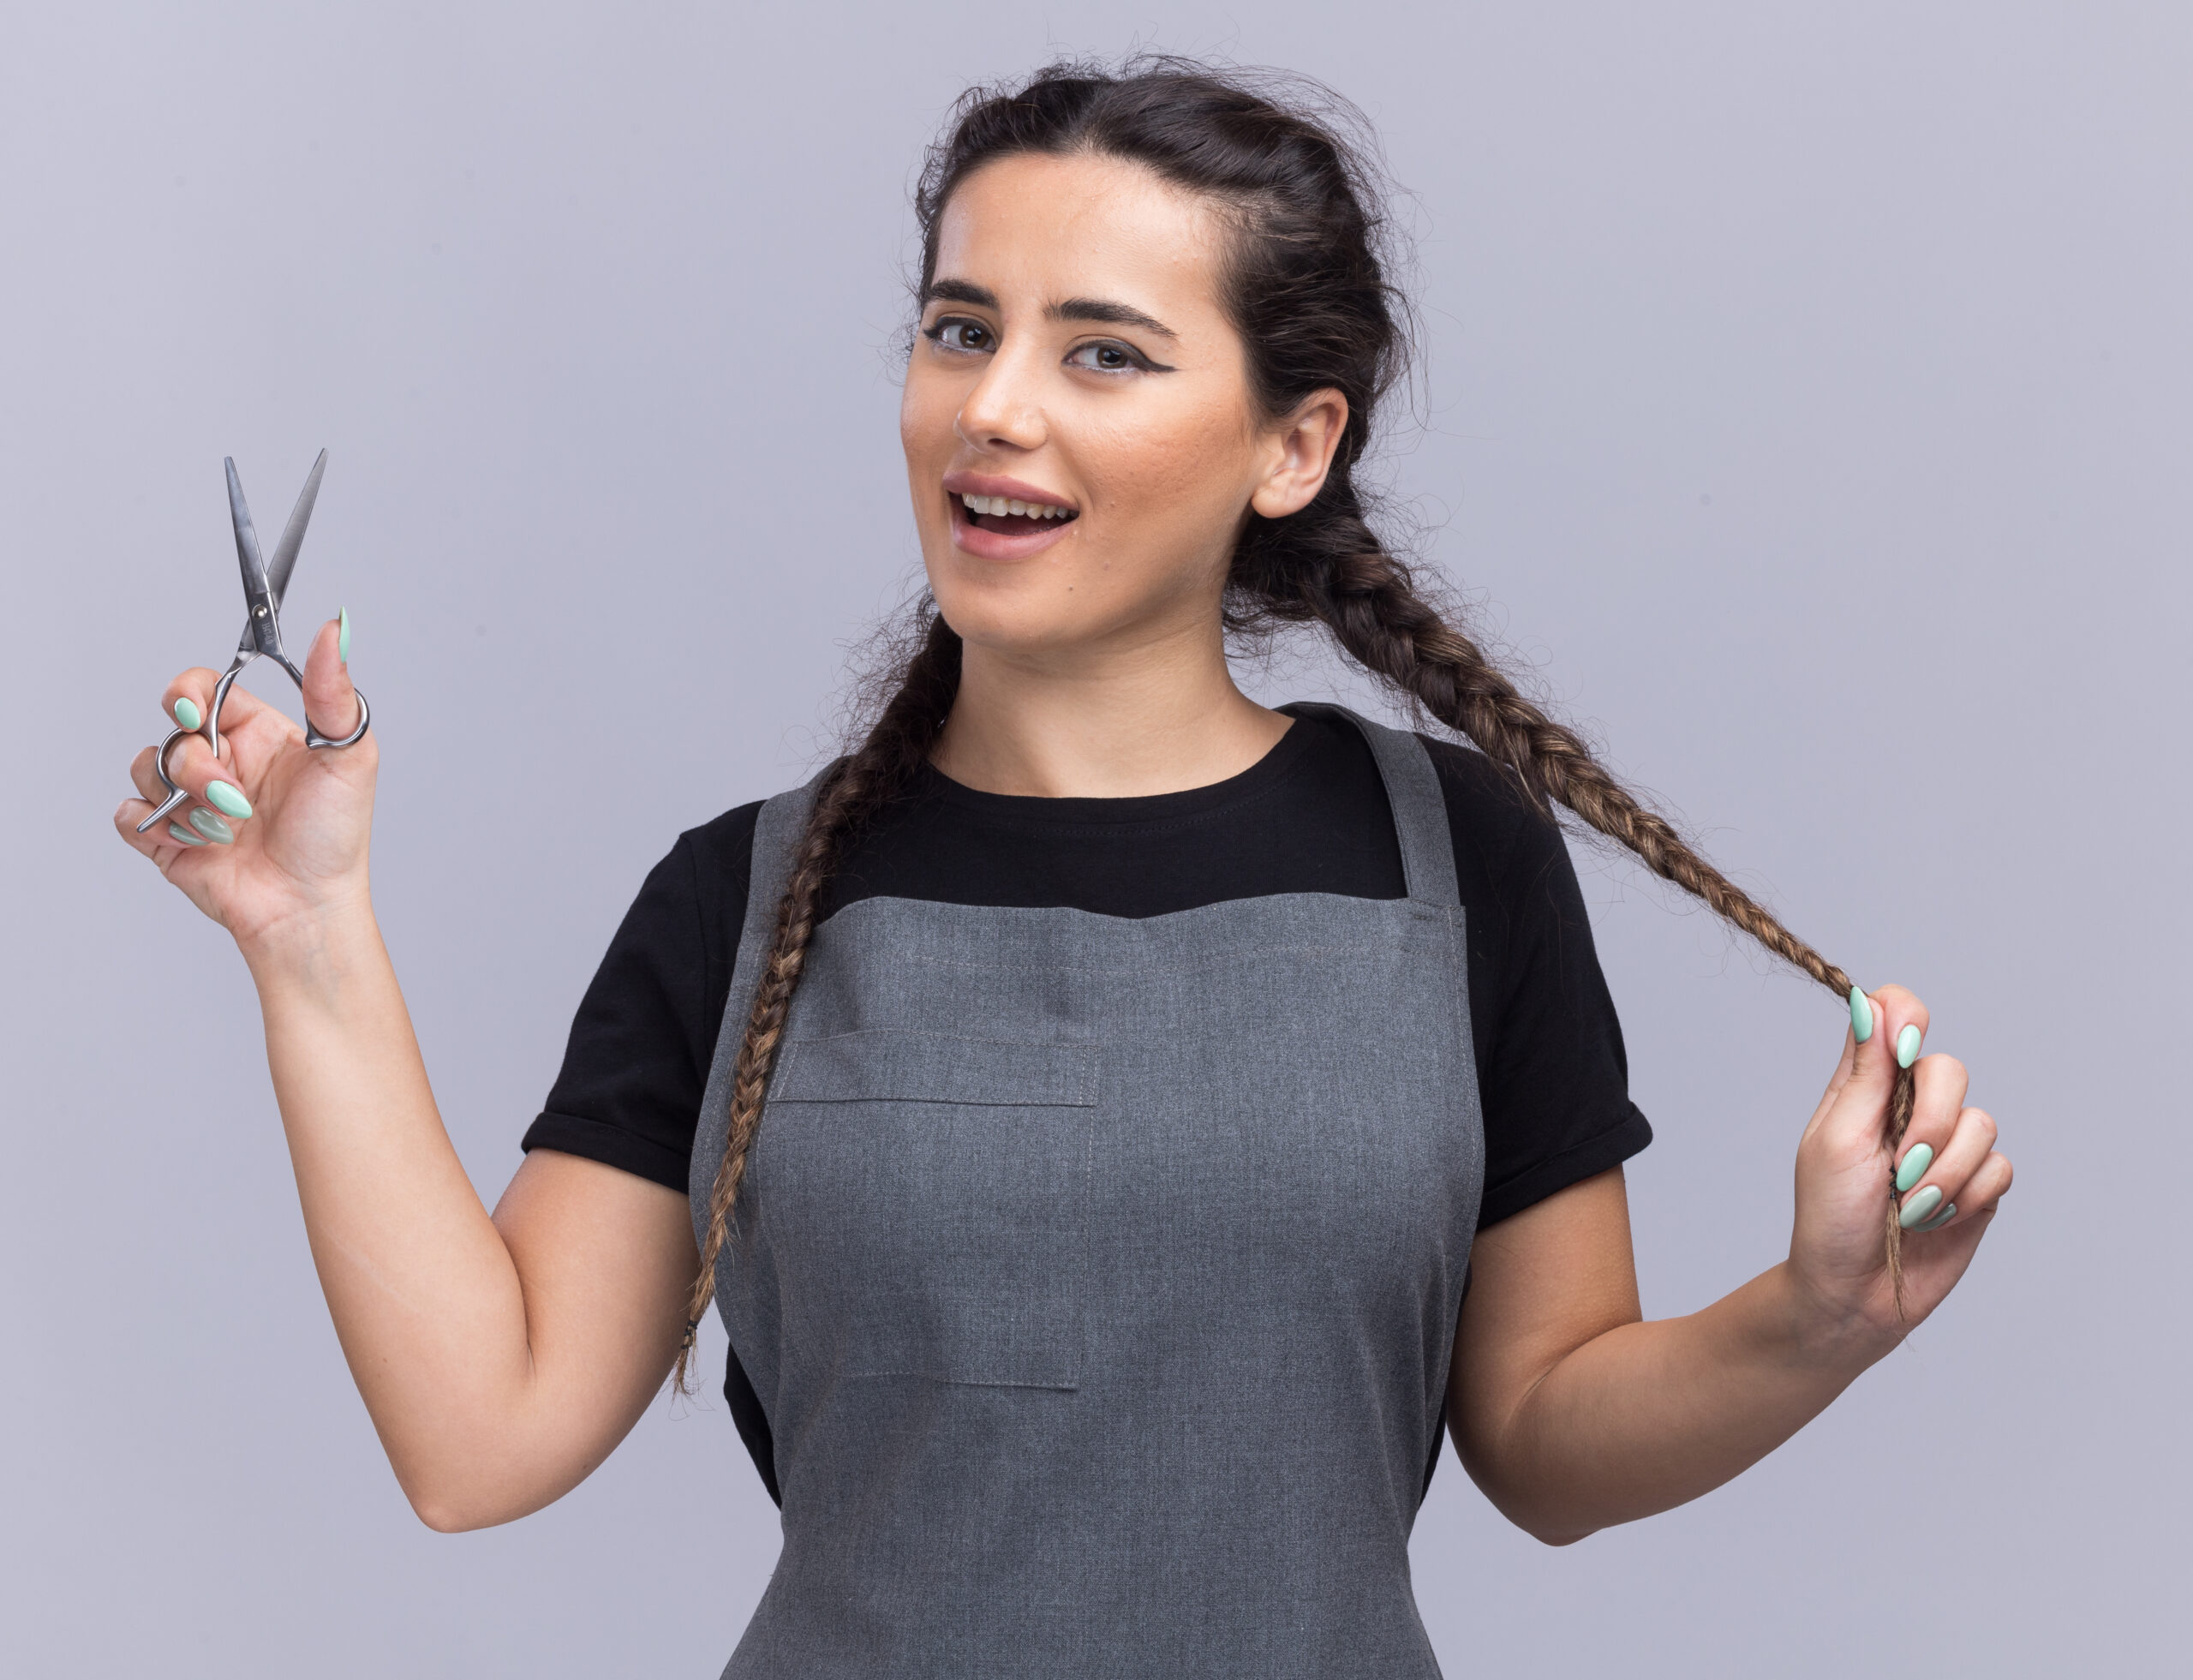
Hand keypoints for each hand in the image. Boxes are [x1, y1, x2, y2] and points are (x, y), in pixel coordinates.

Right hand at [114, 616, 375, 950]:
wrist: (306, 909)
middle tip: (231, 798)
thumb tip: (334, 628)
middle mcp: (220, 760)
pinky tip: (192, 843)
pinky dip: (152, 826)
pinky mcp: (166, 837)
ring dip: (183, 799)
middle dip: (196, 763)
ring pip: (147, 768)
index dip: (187, 692)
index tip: (195, 712)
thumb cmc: (334, 838)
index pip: (202, 687)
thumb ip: (334, 691)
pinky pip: (128, 814)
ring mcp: (191, 799)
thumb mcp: (348, 756)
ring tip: (226, 829)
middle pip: (172, 730)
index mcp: (255, 733)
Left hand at [1786, 984, 2014, 1347]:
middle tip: (1898, 1168)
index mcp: (1864, 1086)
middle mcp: (1908, 1107)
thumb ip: (1865, 1073)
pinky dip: (1966, 1197)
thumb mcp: (1838, 1139)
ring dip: (1943, 1173)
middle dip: (1928, 1122)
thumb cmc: (1830, 1218)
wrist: (1854, 1295)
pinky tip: (1936, 1220)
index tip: (1904, 1047)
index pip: (1895, 1014)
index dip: (1907, 1017)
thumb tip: (1869, 1000)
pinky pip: (2000, 1167)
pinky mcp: (1978, 1184)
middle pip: (1948, 1069)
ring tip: (1909, 1207)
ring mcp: (1947, 1145)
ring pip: (1981, 1123)